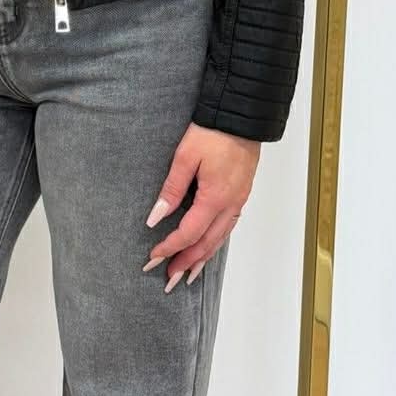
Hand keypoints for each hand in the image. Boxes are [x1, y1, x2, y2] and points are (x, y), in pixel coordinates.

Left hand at [141, 123, 260, 289]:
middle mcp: (230, 205)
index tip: (153, 257)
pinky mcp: (240, 195)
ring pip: (219, 239)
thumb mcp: (185, 158)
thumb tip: (155, 217)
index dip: (170, 247)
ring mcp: (238, 201)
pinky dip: (214, 243)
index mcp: (215, 198)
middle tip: (168, 279)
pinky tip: (207, 248)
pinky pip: (227, 228)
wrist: (242, 116)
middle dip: (186, 263)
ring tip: (187, 274)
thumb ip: (171, 190)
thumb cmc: (213, 132)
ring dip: (202, 258)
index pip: (189, 233)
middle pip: (206, 244)